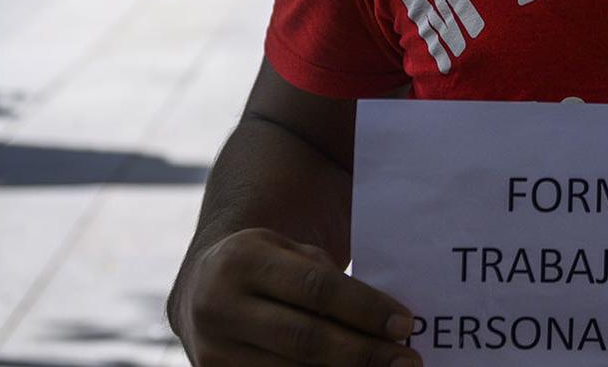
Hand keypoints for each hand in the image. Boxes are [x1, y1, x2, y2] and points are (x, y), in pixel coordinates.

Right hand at [172, 228, 418, 365]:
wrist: (199, 291)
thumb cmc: (264, 268)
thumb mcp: (287, 251)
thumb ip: (326, 278)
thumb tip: (387, 323)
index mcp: (242, 260)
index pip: (316, 288)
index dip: (364, 309)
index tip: (405, 324)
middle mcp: (219, 306)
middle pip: (306, 339)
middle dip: (363, 353)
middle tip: (408, 361)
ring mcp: (212, 350)